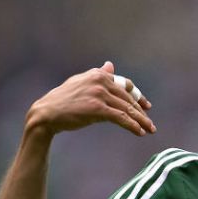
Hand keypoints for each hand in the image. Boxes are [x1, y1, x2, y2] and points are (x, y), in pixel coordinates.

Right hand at [25, 61, 155, 137]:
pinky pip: (120, 117)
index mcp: (98, 74)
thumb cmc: (63, 100)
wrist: (47, 113)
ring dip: (140, 121)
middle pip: (128, 98)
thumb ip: (98, 76)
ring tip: (149, 130)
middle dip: (141, 111)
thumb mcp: (82, 83)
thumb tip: (110, 66)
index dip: (138, 96)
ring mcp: (99, 94)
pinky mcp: (97, 108)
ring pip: (127, 108)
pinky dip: (132, 125)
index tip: (146, 106)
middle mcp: (100, 80)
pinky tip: (139, 132)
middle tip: (150, 124)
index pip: (125, 84)